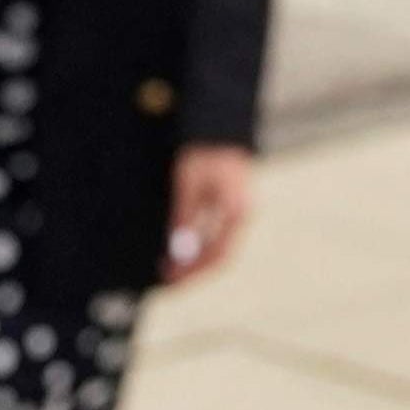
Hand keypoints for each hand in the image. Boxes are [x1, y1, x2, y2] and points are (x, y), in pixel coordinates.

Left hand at [163, 144, 252, 282]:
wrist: (217, 129)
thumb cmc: (202, 152)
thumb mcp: (187, 186)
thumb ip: (185, 219)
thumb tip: (179, 252)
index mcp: (235, 212)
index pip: (216, 254)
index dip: (193, 270)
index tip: (172, 280)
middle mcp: (241, 216)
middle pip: (219, 255)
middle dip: (193, 271)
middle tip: (168, 281)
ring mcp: (238, 213)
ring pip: (218, 248)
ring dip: (195, 261)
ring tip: (170, 269)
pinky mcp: (230, 208)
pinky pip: (217, 236)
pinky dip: (198, 247)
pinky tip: (181, 251)